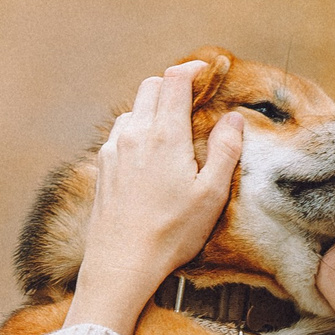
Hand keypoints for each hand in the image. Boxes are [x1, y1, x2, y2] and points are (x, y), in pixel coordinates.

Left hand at [64, 61, 244, 334]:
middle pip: (151, 87)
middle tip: (195, 99)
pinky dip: (137, 129)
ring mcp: (113, 149)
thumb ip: (225, 150)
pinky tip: (149, 152)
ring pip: (133, 109)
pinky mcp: (102, 167)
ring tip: (174, 128)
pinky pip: (120, 132)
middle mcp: (134, 134)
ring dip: (153, 107)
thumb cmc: (171, 233)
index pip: (174, 80)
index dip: (193, 70)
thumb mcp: (211, 194)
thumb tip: (232, 118)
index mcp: (165, 135)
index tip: (208, 71)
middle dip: (173, 85)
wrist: (121, 264)